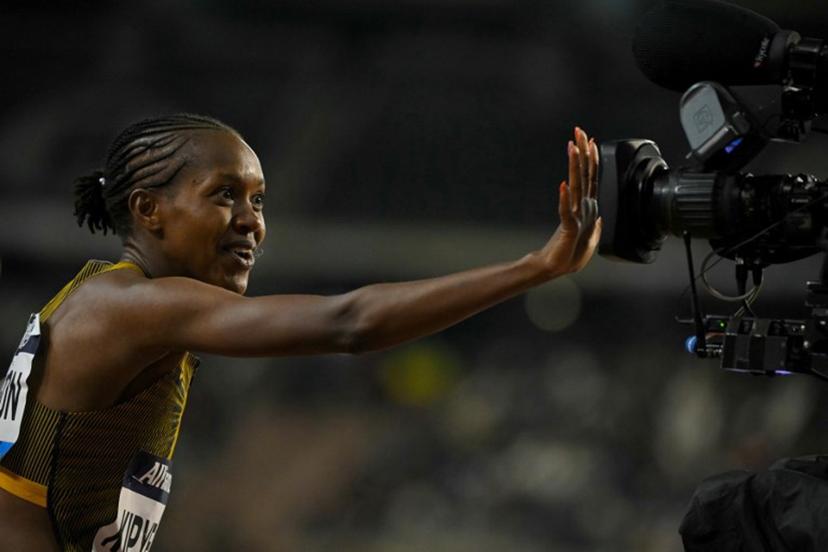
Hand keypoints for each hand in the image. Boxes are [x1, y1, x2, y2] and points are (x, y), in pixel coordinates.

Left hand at [539, 126, 601, 276]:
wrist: (557, 267)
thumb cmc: (570, 252)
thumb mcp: (587, 233)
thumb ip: (593, 220)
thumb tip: (599, 214)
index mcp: (588, 207)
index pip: (591, 177)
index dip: (591, 158)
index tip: (589, 140)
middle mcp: (585, 208)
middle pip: (585, 175)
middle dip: (583, 152)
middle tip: (579, 131)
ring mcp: (578, 217)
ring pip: (577, 186)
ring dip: (575, 166)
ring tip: (573, 147)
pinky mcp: (569, 229)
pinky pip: (566, 211)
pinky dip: (564, 198)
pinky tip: (563, 185)